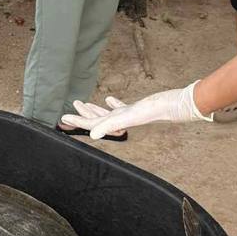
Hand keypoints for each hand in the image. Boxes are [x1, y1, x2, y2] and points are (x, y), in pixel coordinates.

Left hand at [61, 82, 211, 139]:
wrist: (174, 105)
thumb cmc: (152, 111)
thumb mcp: (128, 116)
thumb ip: (110, 125)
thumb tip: (91, 135)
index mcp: (116, 124)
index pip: (91, 125)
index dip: (77, 122)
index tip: (62, 119)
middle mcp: (120, 121)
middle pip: (95, 121)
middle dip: (81, 117)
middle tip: (66, 115)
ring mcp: (128, 115)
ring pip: (106, 114)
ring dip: (93, 111)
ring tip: (81, 104)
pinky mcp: (136, 109)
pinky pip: (120, 107)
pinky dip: (112, 104)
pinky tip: (109, 100)